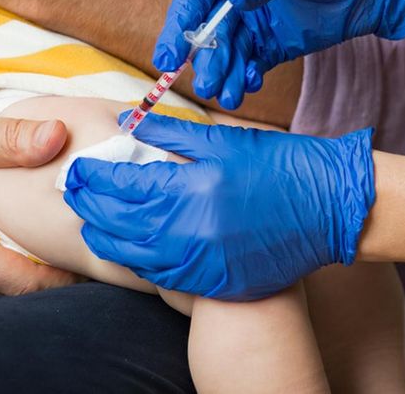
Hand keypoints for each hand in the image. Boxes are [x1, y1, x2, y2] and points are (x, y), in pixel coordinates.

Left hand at [64, 113, 374, 299]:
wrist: (331, 207)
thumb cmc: (281, 165)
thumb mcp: (224, 139)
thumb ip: (170, 134)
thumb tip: (126, 121)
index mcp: (190, 188)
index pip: (120, 185)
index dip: (92, 176)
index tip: (78, 168)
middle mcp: (188, 231)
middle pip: (116, 222)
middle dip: (88, 205)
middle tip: (73, 191)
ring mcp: (201, 263)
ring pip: (131, 256)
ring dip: (105, 237)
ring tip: (91, 221)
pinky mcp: (214, 282)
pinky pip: (160, 277)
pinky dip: (137, 261)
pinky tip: (129, 248)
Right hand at [154, 0, 404, 108]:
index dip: (179, 23)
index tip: (169, 54)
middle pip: (204, 30)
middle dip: (205, 58)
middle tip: (208, 84)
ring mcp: (247, 21)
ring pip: (224, 53)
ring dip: (223, 74)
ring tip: (229, 95)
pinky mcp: (266, 45)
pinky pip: (247, 66)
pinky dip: (244, 78)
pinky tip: (249, 86)